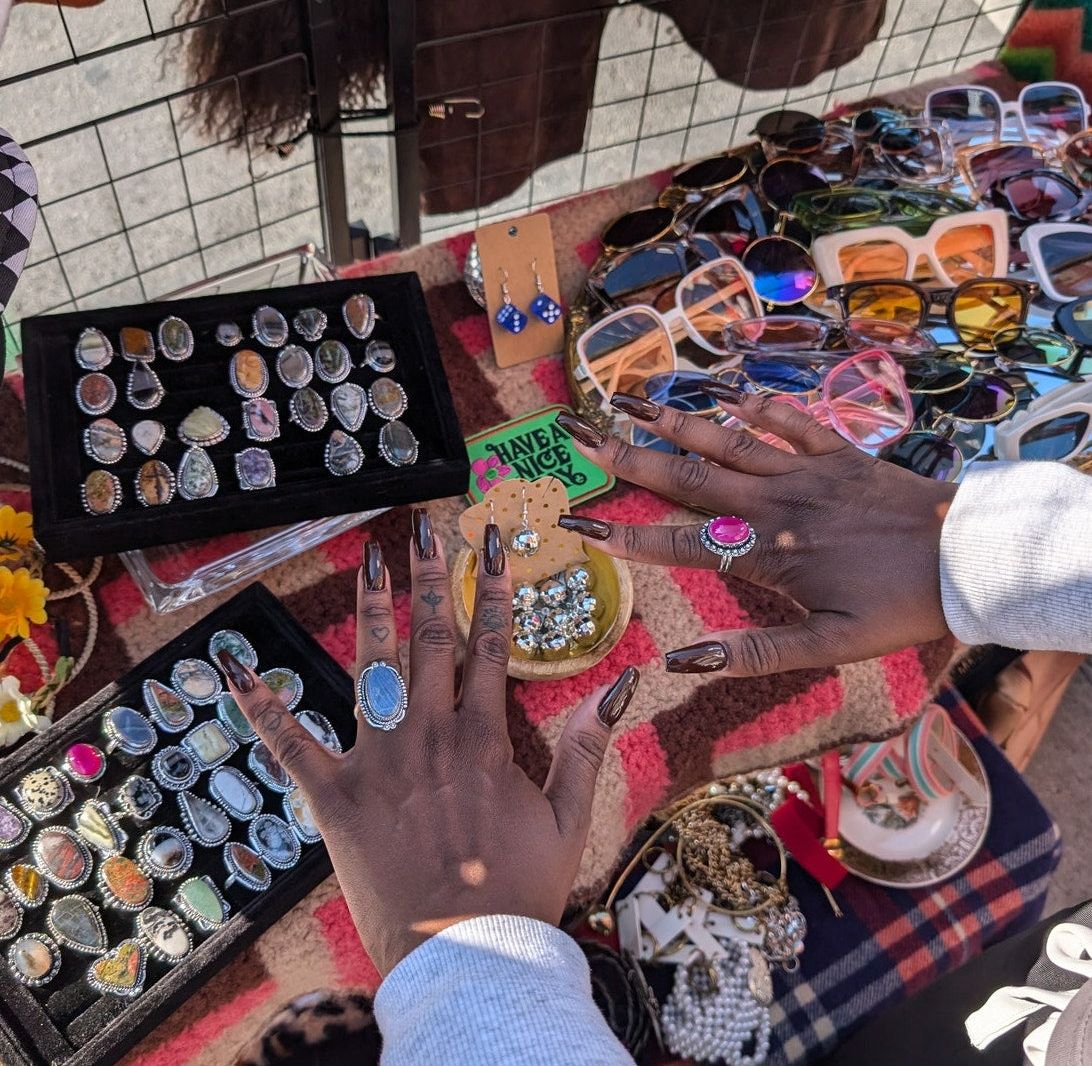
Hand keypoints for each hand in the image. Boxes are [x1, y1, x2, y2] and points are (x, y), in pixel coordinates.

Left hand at [217, 508, 638, 975]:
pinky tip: (238, 670)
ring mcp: (379, 763)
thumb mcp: (570, 818)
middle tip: (423, 529)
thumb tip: (621, 683)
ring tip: (369, 560)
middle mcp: (430, 736)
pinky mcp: (335, 798)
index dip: (492, 586)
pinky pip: (294, 746)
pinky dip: (265, 708)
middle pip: (431, 638)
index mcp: (484, 739)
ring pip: (372, 669)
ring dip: (371, 610)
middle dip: (429, 577)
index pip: (491, 643)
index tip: (489, 542)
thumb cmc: (519, 889)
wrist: (464, 956)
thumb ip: (587, 747)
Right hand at [555, 388, 957, 675]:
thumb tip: (682, 661)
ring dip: (677, 421)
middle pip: (688, 478)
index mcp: (768, 554)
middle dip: (629, 459)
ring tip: (631, 399)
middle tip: (582, 437)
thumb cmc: (899, 607)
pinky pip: (792, 420)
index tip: (578, 522)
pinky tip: (730, 391)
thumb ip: (753, 653)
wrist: (970, 557)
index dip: (625, 536)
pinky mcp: (840, 452)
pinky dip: (760, 405)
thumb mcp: (828, 648)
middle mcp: (775, 504)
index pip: (679, 545)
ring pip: (728, 440)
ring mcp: (806, 472)